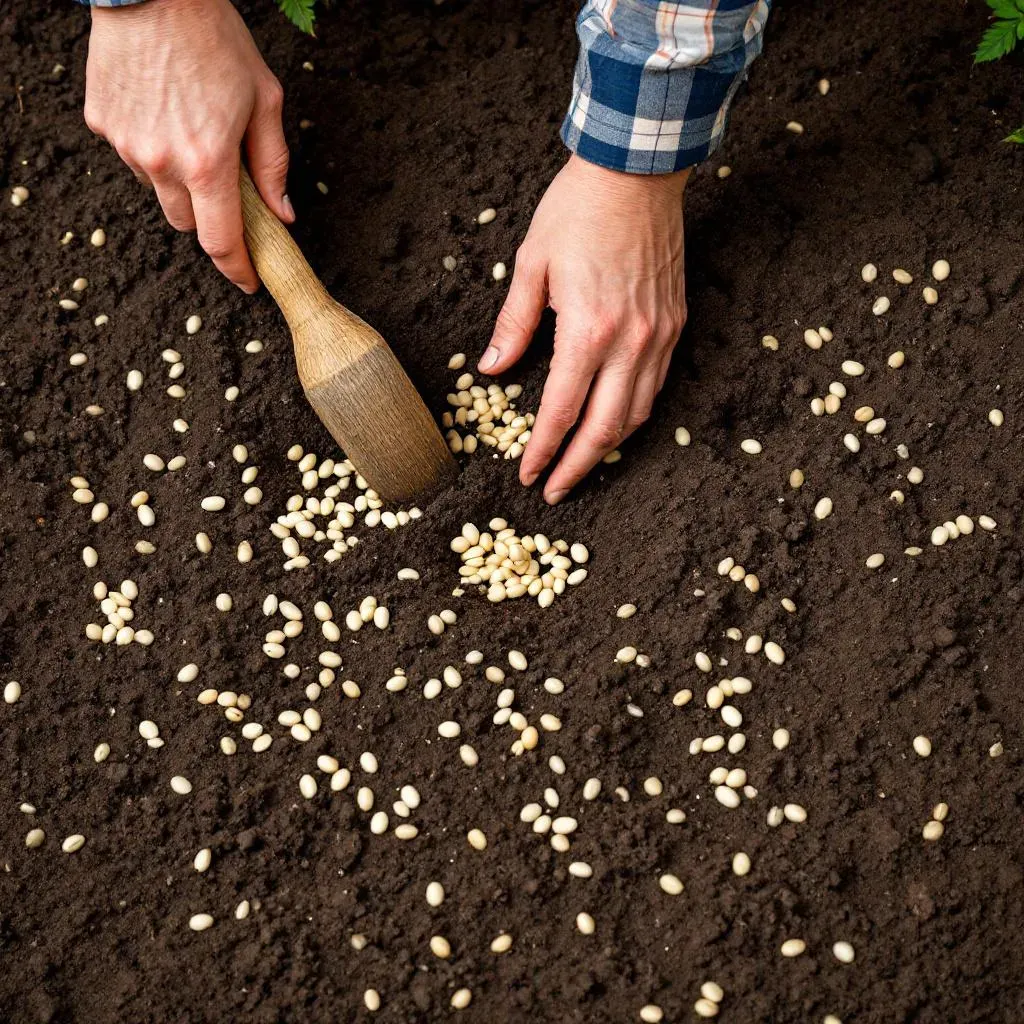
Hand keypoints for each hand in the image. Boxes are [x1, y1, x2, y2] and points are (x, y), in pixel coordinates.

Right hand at [84, 0, 292, 291]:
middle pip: (189, 223)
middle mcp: (162, 162)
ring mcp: (127, 145)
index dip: (237, 269)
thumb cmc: (215, 39)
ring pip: (159, 192)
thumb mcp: (264, 101)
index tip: (248, 281)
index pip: (221, 242)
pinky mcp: (103, 124)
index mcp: (208, 163)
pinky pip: (133, 158)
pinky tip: (163, 112)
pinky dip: (151, 149)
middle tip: (223, 178)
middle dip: (210, 213)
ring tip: (191, 129)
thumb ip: (273, 166)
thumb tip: (282, 214)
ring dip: (179, 180)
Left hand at [479, 155, 687, 503]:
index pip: (562, 412)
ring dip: (609, 448)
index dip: (543, 450)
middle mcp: (630, 343)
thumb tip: (492, 370)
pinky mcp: (675, 324)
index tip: (528, 474)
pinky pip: (656, 386)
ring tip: (583, 466)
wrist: (639, 170)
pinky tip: (615, 424)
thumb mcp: (531, 265)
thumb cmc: (579, 210)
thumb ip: (513, 325)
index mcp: (588, 331)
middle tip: (555, 491)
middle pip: (605, 429)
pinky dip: (633, 414)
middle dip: (577, 468)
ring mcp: (659, 336)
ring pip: (636, 414)